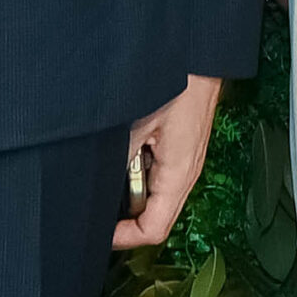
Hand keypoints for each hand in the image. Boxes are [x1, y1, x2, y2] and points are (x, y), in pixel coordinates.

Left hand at [115, 73, 223, 248]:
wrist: (199, 58)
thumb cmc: (177, 85)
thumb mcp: (138, 124)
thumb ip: (122, 157)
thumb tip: (99, 182)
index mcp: (178, 175)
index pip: (155, 228)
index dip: (126, 238)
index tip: (101, 233)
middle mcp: (186, 175)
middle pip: (156, 218)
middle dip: (126, 217)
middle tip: (98, 206)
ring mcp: (186, 163)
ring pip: (157, 197)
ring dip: (131, 192)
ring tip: (109, 172)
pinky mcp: (182, 150)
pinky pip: (160, 176)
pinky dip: (139, 173)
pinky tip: (126, 152)